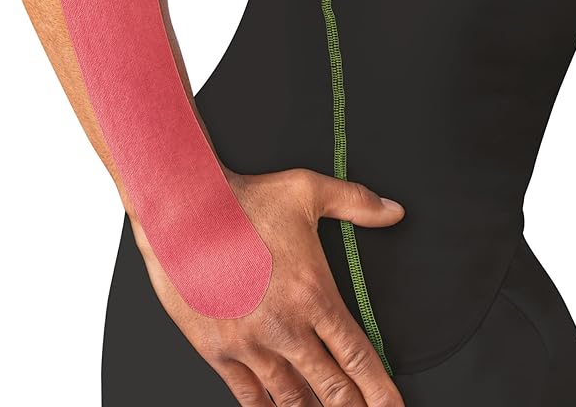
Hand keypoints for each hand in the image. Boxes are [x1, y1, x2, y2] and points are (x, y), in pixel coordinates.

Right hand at [131, 167, 405, 405]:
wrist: (182, 213)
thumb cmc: (241, 200)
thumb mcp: (307, 190)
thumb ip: (355, 201)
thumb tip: (393, 211)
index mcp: (313, 293)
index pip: (357, 355)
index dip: (379, 390)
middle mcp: (285, 327)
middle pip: (331, 388)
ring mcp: (250, 344)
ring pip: (291, 398)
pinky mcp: (217, 350)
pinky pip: (248, 395)